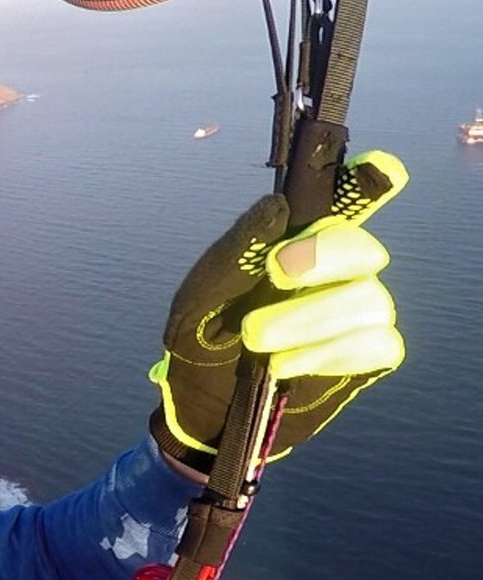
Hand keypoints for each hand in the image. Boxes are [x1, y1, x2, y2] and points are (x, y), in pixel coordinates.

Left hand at [149, 151, 407, 473]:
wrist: (204, 409)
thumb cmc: (201, 341)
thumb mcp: (198, 299)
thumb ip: (234, 253)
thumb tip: (277, 205)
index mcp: (293, 243)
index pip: (340, 203)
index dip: (368, 182)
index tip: (381, 169)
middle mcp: (334, 271)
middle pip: (360, 247)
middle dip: (322, 257)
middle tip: (276, 273)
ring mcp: (355, 312)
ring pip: (369, 299)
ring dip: (309, 319)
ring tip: (257, 343)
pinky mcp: (366, 356)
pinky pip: (378, 343)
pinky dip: (330, 353)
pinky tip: (286, 367)